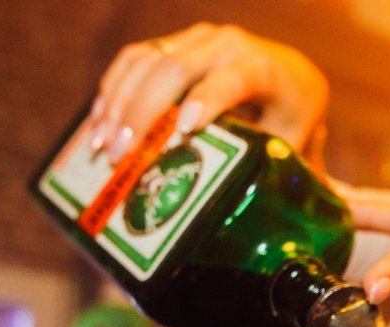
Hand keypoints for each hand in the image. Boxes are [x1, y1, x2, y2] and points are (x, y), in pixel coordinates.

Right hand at [88, 23, 329, 169]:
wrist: (287, 76)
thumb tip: (256, 224)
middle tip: (119, 157)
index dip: (206, 102)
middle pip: (174, 69)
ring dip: (118, 104)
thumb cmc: (290, 119)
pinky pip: (135, 60)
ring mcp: (197, 40)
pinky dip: (113, 90)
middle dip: (141, 114)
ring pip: (145, 61)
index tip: (183, 130)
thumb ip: (270, 170)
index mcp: (263, 68)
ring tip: (101, 147)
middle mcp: (227, 44)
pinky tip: (99, 123)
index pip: (231, 80)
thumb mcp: (290, 143)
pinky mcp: (175, 42)